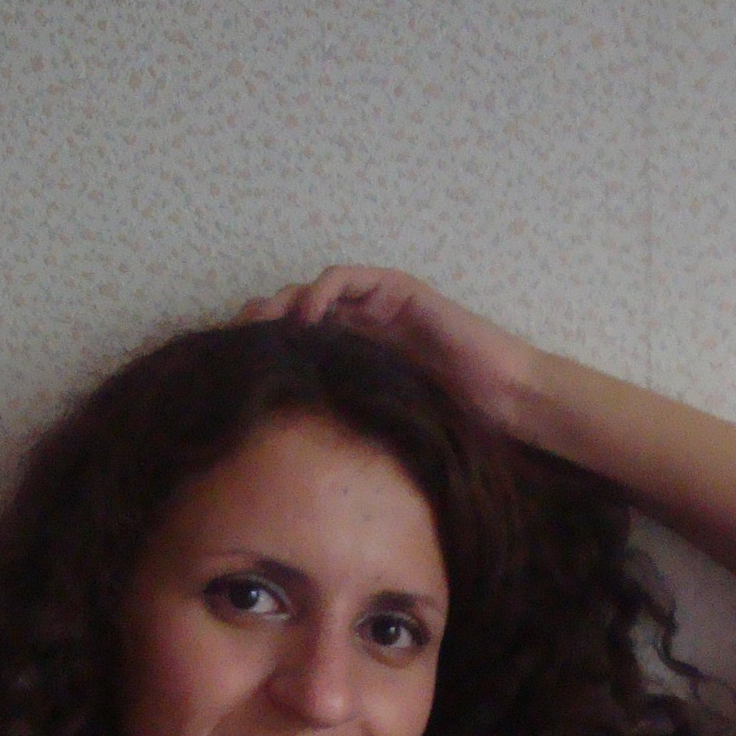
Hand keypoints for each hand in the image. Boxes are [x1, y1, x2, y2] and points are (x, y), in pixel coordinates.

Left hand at [235, 264, 537, 433]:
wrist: (502, 397)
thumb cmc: (452, 417)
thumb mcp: (381, 423)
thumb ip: (346, 420)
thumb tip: (292, 454)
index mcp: (356, 354)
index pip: (297, 340)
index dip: (265, 346)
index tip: (233, 364)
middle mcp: (363, 324)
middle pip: (297, 310)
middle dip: (262, 319)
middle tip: (233, 337)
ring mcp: (380, 304)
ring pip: (316, 290)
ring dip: (283, 300)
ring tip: (260, 322)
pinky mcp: (398, 290)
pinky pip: (350, 280)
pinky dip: (324, 291)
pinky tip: (307, 316)